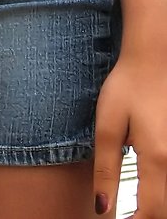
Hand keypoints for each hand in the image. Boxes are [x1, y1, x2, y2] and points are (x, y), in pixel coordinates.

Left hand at [94, 52, 166, 217]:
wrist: (155, 59)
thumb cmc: (128, 87)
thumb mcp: (108, 126)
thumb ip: (106, 170)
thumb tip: (102, 210)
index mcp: (157, 159)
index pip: (150, 213)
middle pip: (166, 211)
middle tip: (126, 218)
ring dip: (156, 208)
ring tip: (135, 210)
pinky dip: (163, 194)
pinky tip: (150, 193)